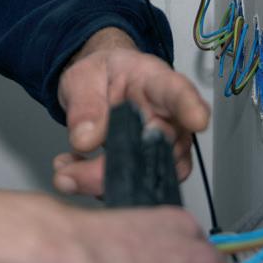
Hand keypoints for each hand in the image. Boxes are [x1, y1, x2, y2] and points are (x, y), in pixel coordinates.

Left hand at [53, 28, 209, 197]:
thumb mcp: (82, 78)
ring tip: (66, 173)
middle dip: (116, 166)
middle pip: (160, 146)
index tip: (196, 119)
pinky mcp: (151, 169)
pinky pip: (135, 186)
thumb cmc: (101, 76)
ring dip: (103, 181)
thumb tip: (85, 140)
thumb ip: (84, 106)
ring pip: (149, 175)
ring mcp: (165, 146)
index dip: (190, 107)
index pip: (178, 92)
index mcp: (155, 82)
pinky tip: (73, 173)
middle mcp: (169, 117)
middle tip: (73, 174)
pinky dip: (99, 186)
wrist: (99, 86)